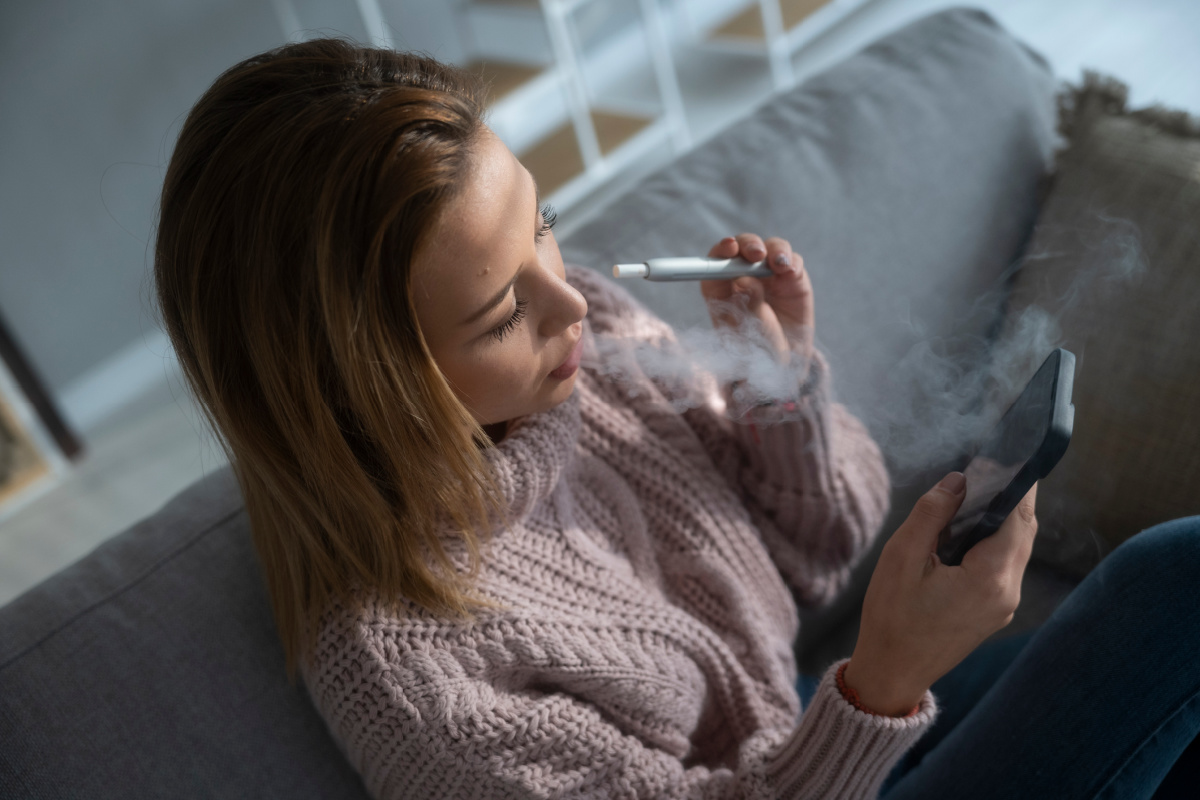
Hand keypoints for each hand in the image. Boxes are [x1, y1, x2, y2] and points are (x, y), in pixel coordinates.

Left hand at [700, 234, 814, 361]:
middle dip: (748, 244)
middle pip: (742, 248)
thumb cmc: (757, 350)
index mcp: (720, 290)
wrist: (784, 364)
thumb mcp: (749, 333)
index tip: (729, 247)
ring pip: (769, 248)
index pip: (715, 262)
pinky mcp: (792, 278)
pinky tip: (791, 271)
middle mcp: (743, 277)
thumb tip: (744, 280)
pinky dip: (792, 261)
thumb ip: (748, 305)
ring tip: (780, 265)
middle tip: (757, 254)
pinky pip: (793, 261)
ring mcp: (768, 276)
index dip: (721, 251)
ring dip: (774, 250)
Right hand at [842, 474, 1038, 715]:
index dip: (1016, 483)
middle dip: (1011, 497)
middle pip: (1023, 531)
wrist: (891, 673)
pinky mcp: (993, 612)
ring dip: (1002, 520)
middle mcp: (1007, 592)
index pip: (1019, 517)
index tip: (1007, 454)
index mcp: (990, 578)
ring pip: (1015, 549)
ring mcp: (1003, 605)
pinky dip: (993, 542)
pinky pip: (1003, 567)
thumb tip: (958, 480)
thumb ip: (932, 514)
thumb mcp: (902, 558)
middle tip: (991, 466)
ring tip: (976, 493)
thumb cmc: (891, 618)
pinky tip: (968, 531)